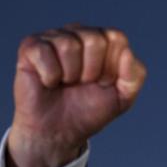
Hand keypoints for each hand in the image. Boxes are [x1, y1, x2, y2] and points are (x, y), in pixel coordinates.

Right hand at [7, 24, 146, 166]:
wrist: (60, 132)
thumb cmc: (90, 110)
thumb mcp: (123, 97)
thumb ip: (135, 75)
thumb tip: (126, 51)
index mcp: (103, 41)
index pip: (116, 38)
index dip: (112, 66)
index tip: (105, 82)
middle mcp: (79, 34)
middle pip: (95, 39)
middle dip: (92, 70)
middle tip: (83, 83)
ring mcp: (54, 38)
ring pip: (69, 45)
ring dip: (71, 74)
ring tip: (66, 83)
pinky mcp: (31, 47)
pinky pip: (44, 53)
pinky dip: (50, 76)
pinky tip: (49, 82)